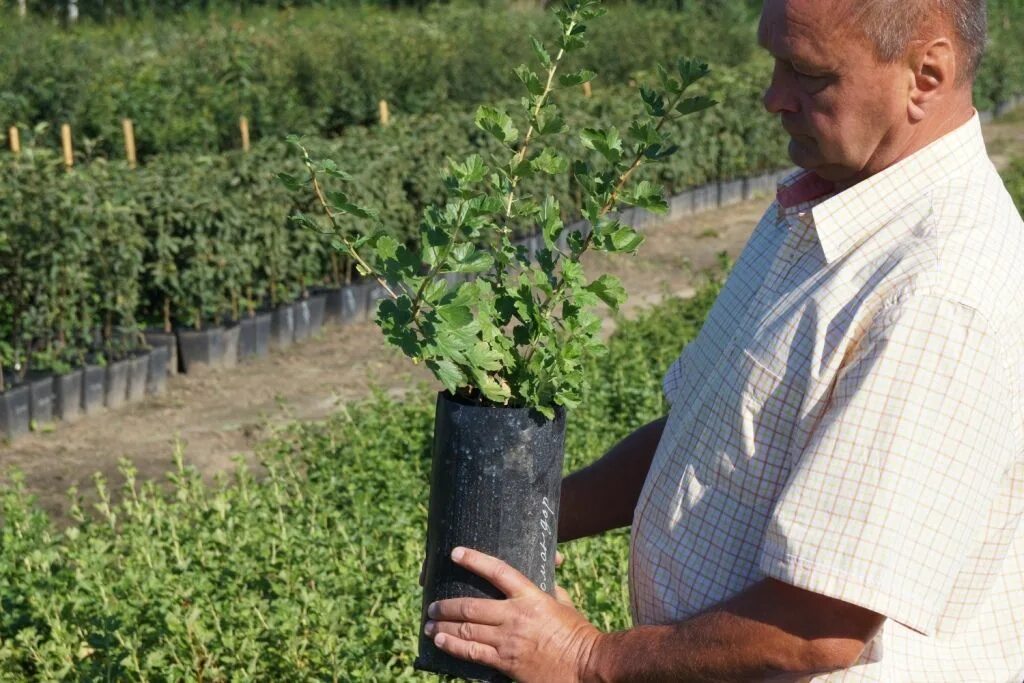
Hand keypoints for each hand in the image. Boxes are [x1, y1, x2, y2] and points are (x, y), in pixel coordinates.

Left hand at [424, 547, 600, 682]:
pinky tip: (440, 642)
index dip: (474, 560)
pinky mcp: (506, 662)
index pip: (498, 571)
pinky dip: (452, 646)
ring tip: (429, 625)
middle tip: (432, 606)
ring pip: (467, 630)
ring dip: (444, 626)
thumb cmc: (578, 634)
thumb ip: (550, 591)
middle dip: (447, 606)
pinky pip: (472, 653)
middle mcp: (515, 616)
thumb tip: (546, 580)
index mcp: (530, 596)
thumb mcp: (564, 604)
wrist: (586, 666)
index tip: (455, 553)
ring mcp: (508, 640)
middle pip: (471, 606)